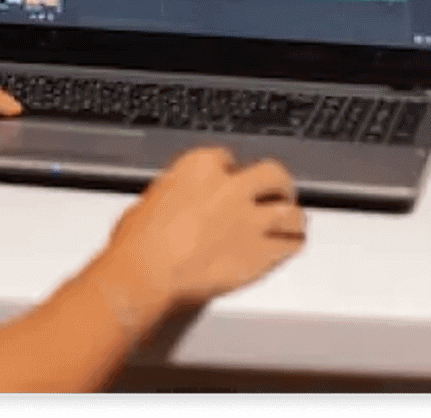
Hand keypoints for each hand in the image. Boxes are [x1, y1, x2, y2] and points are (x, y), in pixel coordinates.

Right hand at [91, 146, 305, 311]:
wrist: (146, 272)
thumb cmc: (139, 240)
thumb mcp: (151, 200)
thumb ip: (177, 195)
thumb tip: (178, 204)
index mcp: (199, 166)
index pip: (228, 157)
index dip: (231, 170)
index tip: (230, 179)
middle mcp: (231, 187)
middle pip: (273, 173)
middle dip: (277, 184)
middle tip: (277, 192)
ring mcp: (250, 221)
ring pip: (291, 211)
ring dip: (291, 217)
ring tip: (290, 223)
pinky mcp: (263, 254)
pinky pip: (292, 245)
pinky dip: (292, 244)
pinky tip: (288, 246)